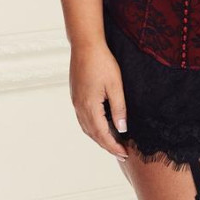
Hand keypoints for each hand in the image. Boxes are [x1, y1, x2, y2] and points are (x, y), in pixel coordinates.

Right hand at [69, 41, 128, 160]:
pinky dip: (93, 127)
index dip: (113, 146)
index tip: (124, 154)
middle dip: (107, 145)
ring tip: (112, 142)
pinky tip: (101, 125)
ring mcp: (76, 101)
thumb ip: (119, 109)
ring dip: (99, 137)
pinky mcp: (76, 95)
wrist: (85, 45)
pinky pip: (83, 118)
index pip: (102, 135)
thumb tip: (122, 129)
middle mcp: (79, 107)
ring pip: (87, 127)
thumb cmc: (102, 62)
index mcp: (89, 107)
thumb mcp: (115, 85)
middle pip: (93, 134)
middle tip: (121, 152)